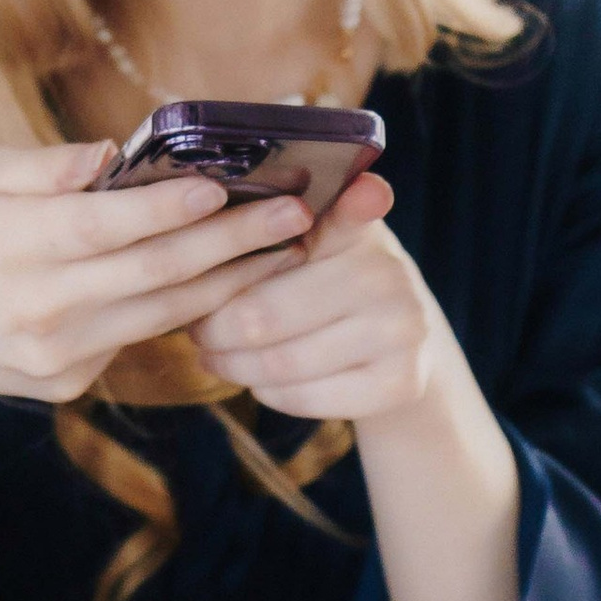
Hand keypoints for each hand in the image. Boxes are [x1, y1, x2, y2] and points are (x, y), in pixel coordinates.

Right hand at [0, 143, 310, 442]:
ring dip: (233, 281)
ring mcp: (58, 354)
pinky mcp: (69, 383)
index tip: (221, 188)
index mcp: (9, 245)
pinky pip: (139, 338)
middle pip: (153, 273)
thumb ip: (40, 168)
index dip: (166, 209)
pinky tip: (232, 279)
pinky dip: (188, 308)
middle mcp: (40, 307)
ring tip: (289, 249)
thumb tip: (109, 156)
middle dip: (234, 243)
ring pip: (163, 314)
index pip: (104, 227)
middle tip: (297, 216)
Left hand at [189, 171, 441, 421]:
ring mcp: (401, 329)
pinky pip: (303, 397)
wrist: (403, 348)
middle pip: (265, 314)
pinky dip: (267, 393)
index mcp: (359, 227)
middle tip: (197, 331)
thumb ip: (275, 224)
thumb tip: (208, 207)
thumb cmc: (332, 286)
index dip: (331, 210)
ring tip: (214, 356)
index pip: (344, 214)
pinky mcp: (400, 382)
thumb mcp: (316, 244)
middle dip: (215, 328)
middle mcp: (388, 272)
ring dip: (233, 365)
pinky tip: (258, 381)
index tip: (323, 203)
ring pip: (280, 363)